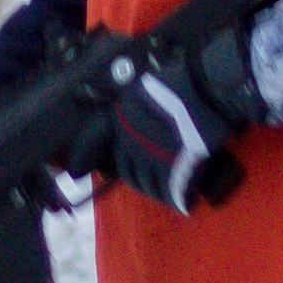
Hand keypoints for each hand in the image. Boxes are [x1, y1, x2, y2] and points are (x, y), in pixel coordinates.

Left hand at [89, 23, 262, 212]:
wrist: (207, 87)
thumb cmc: (182, 82)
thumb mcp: (145, 89)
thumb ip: (134, 110)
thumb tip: (134, 125)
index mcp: (121, 118)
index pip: (92, 142)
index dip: (82, 158)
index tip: (74, 174)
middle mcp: (130, 142)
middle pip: (128, 172)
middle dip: (140, 179)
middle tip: (155, 181)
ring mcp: (150, 159)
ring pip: (148, 186)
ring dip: (158, 190)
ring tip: (172, 189)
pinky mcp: (173, 172)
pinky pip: (171, 194)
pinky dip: (178, 199)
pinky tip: (186, 200)